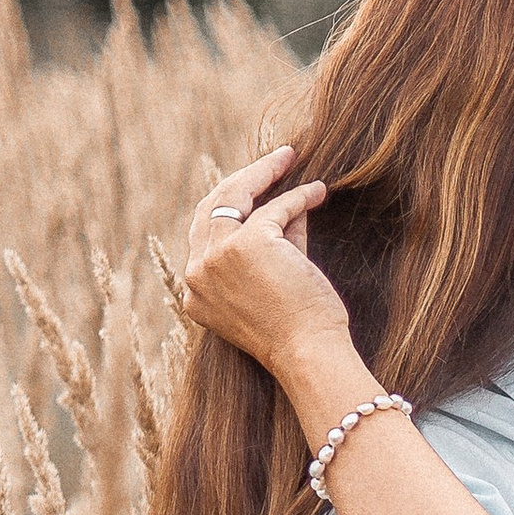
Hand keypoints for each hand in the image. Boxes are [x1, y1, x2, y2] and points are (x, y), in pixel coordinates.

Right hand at [183, 148, 343, 384]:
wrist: (308, 356)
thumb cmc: (298, 331)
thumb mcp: (275, 281)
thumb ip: (274, 242)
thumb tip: (288, 201)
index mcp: (195, 292)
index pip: (204, 233)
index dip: (228, 206)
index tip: (252, 189)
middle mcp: (197, 272)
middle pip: (211, 207)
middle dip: (243, 180)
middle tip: (272, 162)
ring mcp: (216, 257)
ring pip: (235, 196)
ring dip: (265, 172)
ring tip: (288, 159)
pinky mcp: (246, 244)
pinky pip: (275, 208)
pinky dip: (298, 197)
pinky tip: (317, 192)